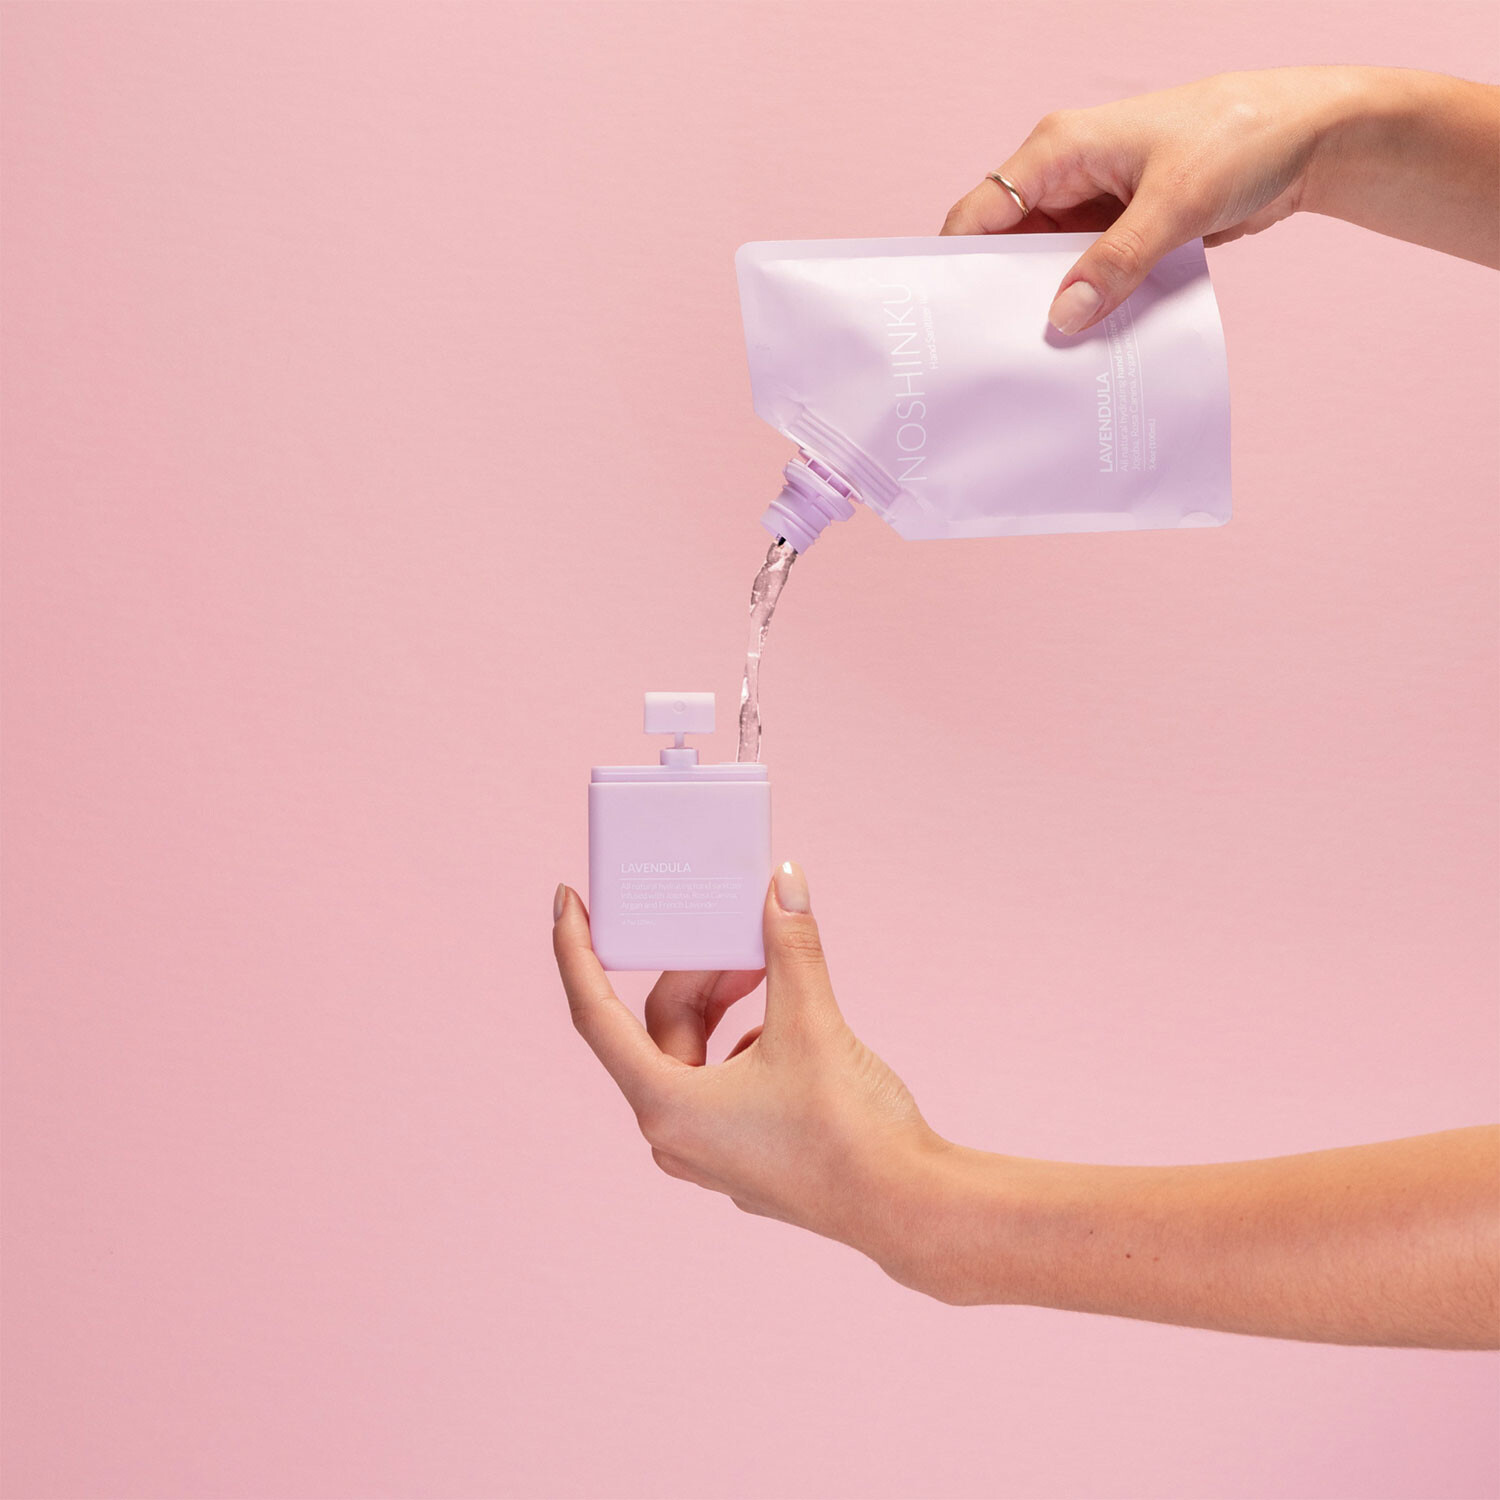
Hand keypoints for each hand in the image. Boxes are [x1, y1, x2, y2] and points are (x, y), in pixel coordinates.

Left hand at [552, 862, 943, 1287]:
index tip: (567, 901)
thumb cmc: (850, 1128)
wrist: (907, 1206)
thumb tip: (783, 884)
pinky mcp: (743, 1159)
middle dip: (698, 970)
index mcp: (666, 1105)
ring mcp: (708, 1153)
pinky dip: (741, 1041)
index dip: (575, 951)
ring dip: (723, 1005)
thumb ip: (789, 948)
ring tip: (768, 969)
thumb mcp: (812, 1021)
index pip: (595, 1014)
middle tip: (742, 931)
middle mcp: (674, 1136)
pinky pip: (720, 1082)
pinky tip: (783, 1024)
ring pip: (693, 1055)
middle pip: (662, 1028)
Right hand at [943, 66, 1499, 332]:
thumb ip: (1115, 263)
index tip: (950, 323)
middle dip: (999, 295)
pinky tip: (1082, 343)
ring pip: (1045, 266)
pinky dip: (1083, 305)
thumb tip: (1063, 319)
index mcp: (1059, 149)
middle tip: (993, 354)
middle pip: (1005, 245)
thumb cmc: (1242, 139)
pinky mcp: (1120, 230)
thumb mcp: (1175, 204)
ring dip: (1046, 305)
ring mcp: (1092, 205)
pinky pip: (1084, 275)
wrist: (1310, 137)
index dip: (957, 264)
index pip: (980, 211)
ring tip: (1037, 357)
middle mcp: (1066, 175)